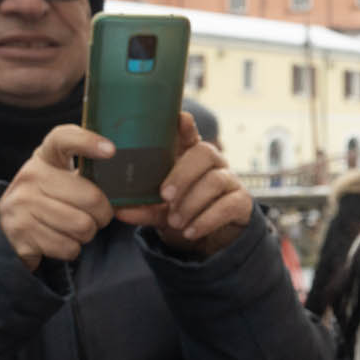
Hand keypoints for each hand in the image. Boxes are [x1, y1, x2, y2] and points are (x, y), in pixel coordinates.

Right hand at [0, 125, 117, 270]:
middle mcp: (30, 176)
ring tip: (74, 226)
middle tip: (97, 215)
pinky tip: (59, 239)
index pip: (64, 138)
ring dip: (87, 234)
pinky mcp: (20, 233)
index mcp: (45, 156)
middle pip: (92, 198)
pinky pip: (68, 247)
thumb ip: (89, 173)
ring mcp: (21, 204)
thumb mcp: (62, 176)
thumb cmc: (49, 197)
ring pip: (83, 227)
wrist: (6, 225)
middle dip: (103, 214)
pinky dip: (72, 249)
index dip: (88, 141)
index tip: (111, 150)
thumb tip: (125, 189)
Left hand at [116, 112, 250, 255]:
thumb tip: (118, 209)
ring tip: (175, 221)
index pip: (190, 135)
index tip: (179, 119)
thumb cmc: (183, 214)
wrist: (210, 240)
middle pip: (205, 152)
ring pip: (215, 181)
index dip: (186, 126)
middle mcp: (214, 164)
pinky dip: (206, 220)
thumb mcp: (161, 211)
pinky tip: (191, 231)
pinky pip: (227, 206)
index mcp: (191, 158)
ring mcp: (231, 181)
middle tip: (164, 195)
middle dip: (183, 174)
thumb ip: (144, 208)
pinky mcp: (241, 203)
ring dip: (191, 202)